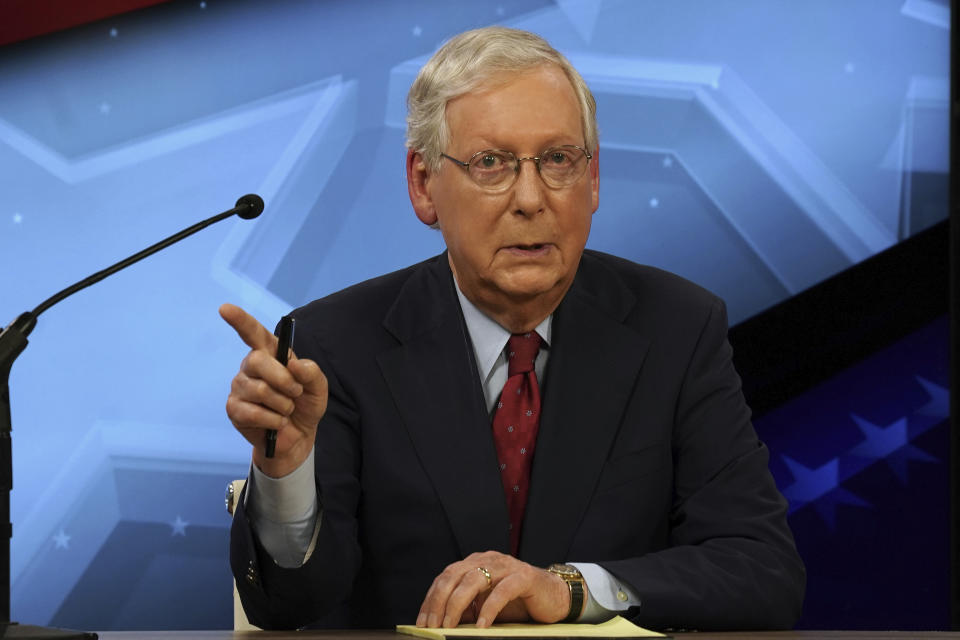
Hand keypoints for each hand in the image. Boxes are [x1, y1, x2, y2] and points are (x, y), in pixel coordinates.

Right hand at [219, 303, 327, 477]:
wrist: (298, 436)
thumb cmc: (305, 405)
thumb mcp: (318, 388)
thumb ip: (312, 372)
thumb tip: (293, 363)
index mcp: (270, 354)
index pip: (252, 333)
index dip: (239, 320)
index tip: (225, 309)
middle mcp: (251, 366)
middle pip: (258, 361)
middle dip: (284, 380)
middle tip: (296, 393)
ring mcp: (240, 387)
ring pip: (260, 390)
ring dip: (283, 405)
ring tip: (286, 410)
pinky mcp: (234, 409)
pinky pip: (253, 412)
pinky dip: (273, 420)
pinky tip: (277, 422)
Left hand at [417, 551, 569, 627]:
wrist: (555, 597)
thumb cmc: (518, 602)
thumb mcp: (486, 606)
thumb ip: (467, 609)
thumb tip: (441, 623)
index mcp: (476, 562)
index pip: (446, 576)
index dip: (432, 597)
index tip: (423, 620)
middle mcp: (488, 559)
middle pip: (455, 575)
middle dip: (440, 601)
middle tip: (433, 624)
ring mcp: (506, 566)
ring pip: (474, 579)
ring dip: (458, 604)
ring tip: (450, 625)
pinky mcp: (524, 577)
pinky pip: (502, 591)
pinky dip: (489, 608)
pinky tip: (482, 625)